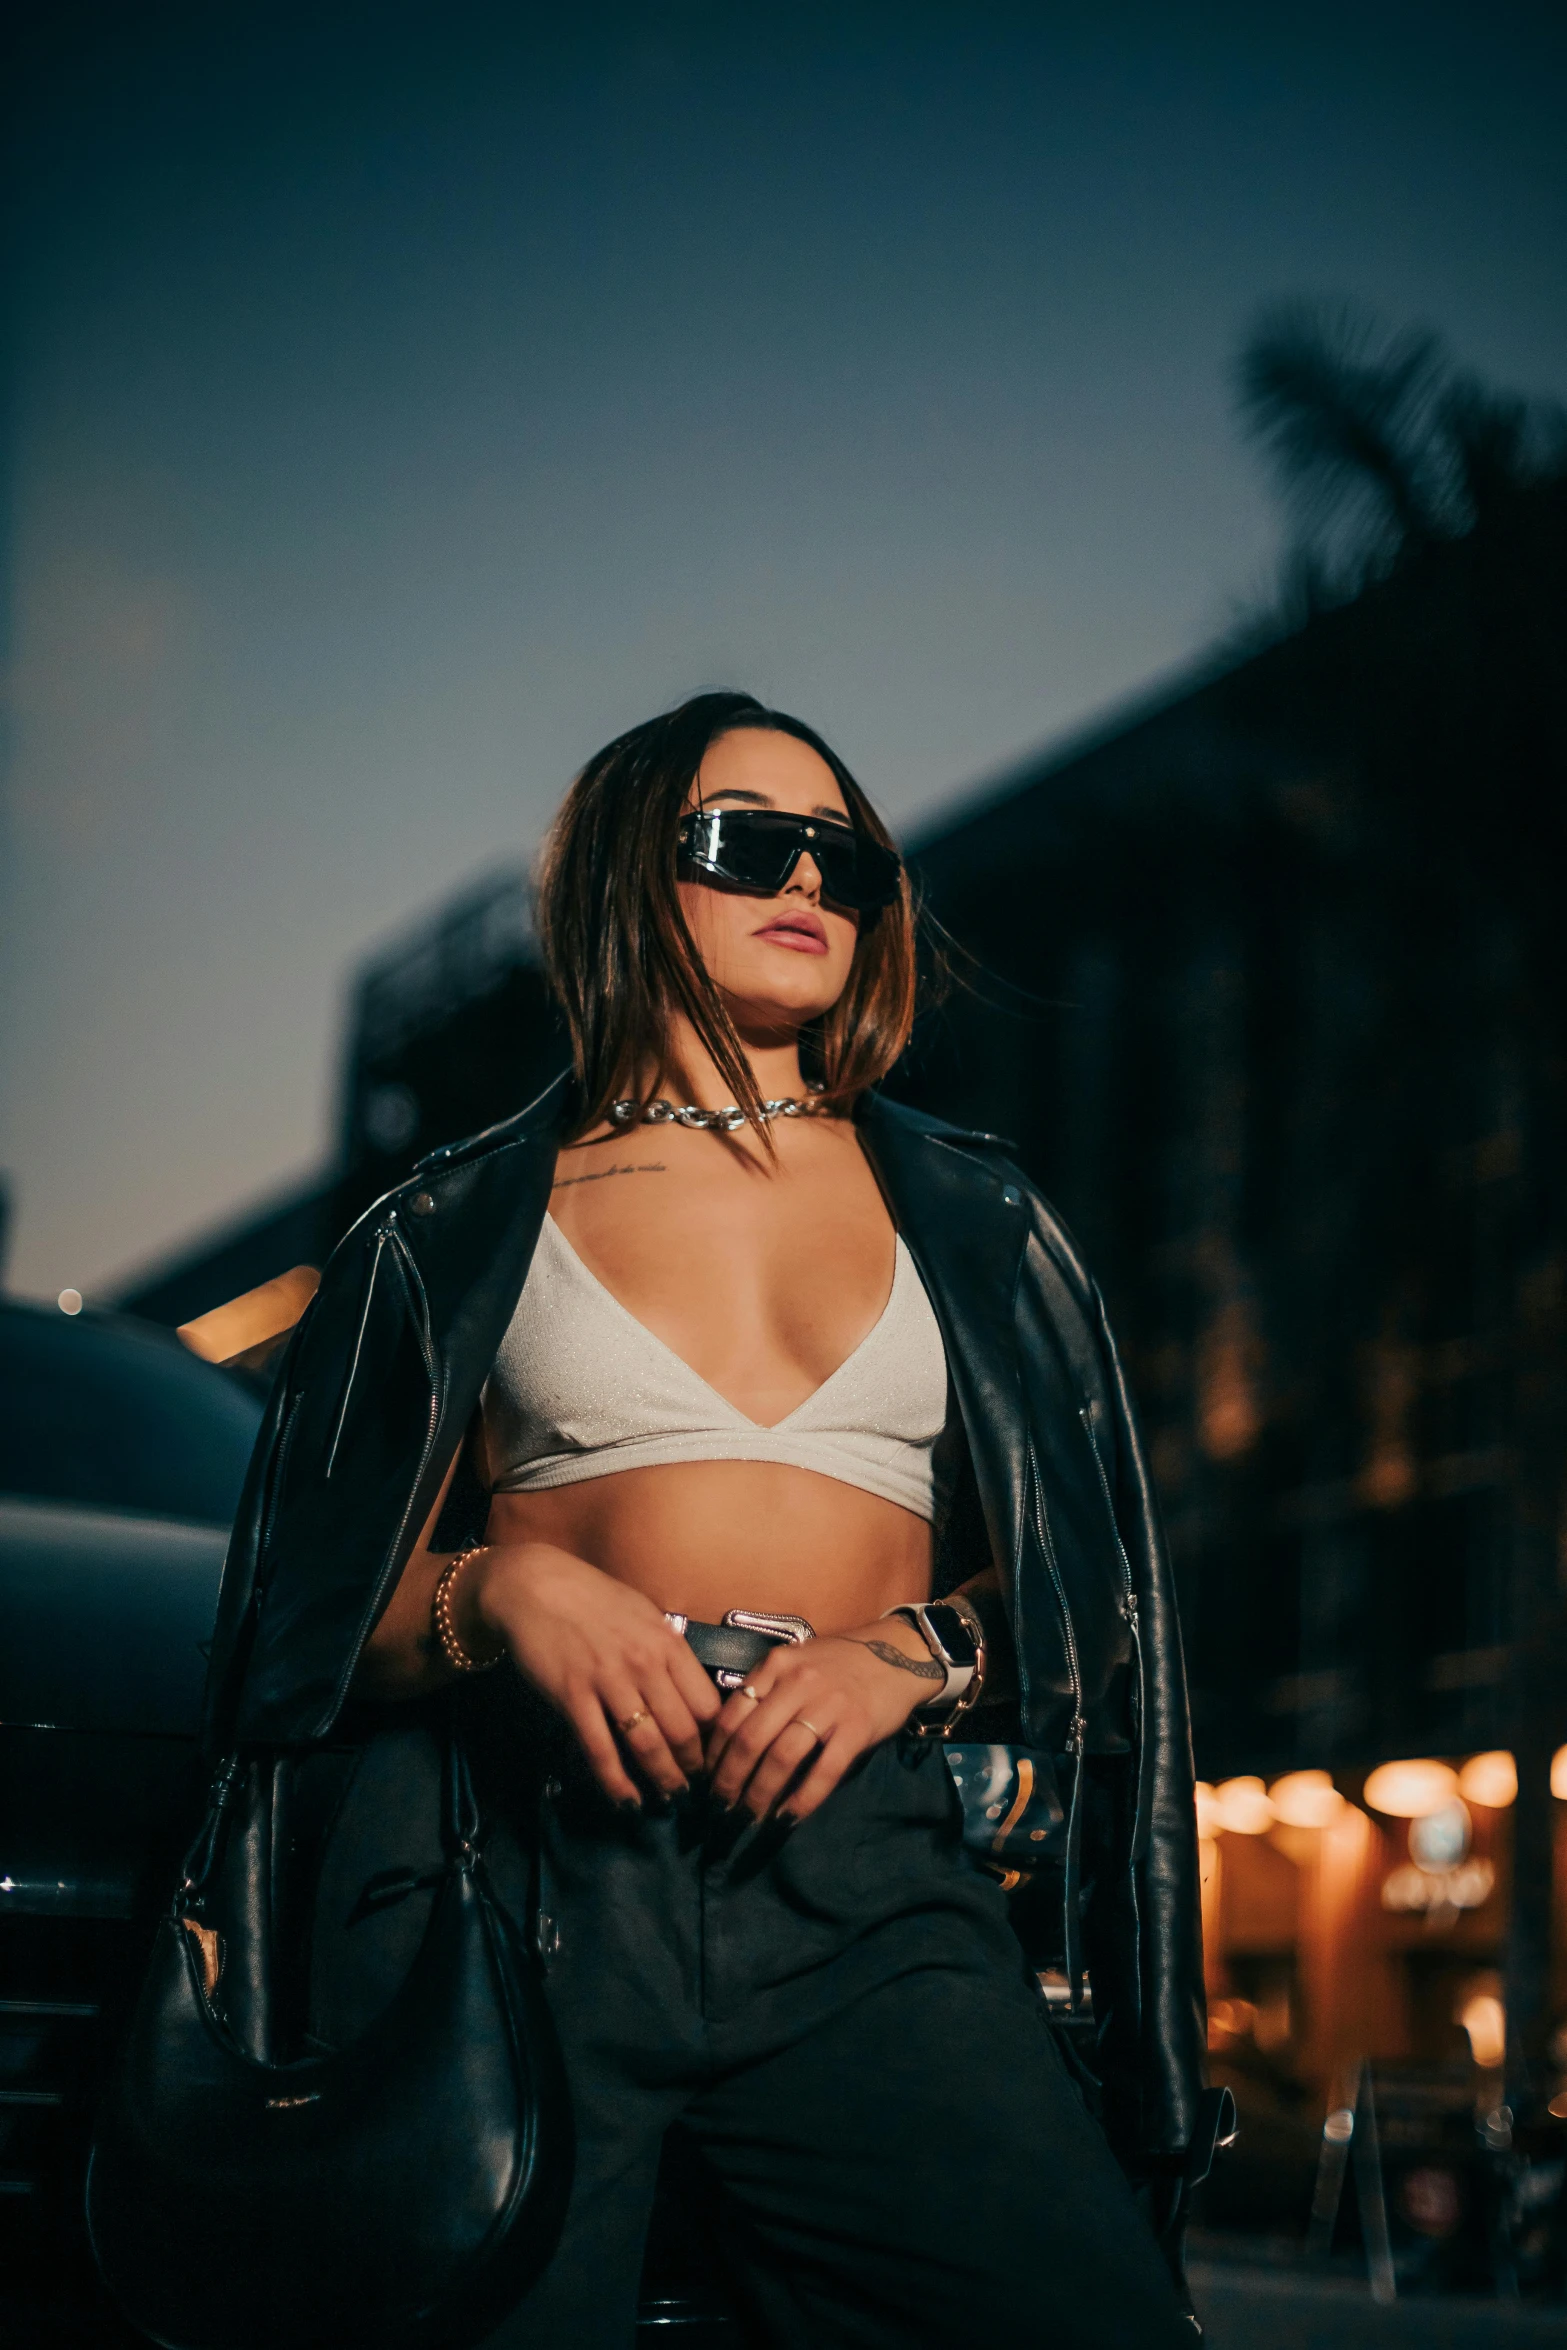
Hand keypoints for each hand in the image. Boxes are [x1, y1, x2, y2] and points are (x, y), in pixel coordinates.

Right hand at [462, 1543, 720, 1806]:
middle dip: (693, 1769)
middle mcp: (644, 1663)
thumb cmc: (592, 1599)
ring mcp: (608, 1681)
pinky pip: (600, 1750)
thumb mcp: (643, 1615)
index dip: (715, 1740)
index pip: (708, 1705)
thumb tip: (691, 1693)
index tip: (713, 1759)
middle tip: (694, 1790)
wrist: (535, 1586)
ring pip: (647, 1745)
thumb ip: (667, 1653)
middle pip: (684, 1731)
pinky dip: (616, 1782)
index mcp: (668, 1643)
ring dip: (662, 1780)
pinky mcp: (573, 1697)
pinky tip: (626, 1800)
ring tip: (668, 1801)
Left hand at [704, 1617, 941, 1825]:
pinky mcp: (857, 1727)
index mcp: (775, 1666)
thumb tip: (728, 1743)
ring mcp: (829, 1704)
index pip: (730, 1715)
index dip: (714, 1755)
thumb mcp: (795, 1664)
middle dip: (730, 1781)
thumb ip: (765, 1692)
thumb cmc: (838, 1664)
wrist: (898, 1653)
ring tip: (750, 1818)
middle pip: (750, 1740)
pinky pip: (824, 1771)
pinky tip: (789, 1818)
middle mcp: (797, 1682)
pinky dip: (803, 1799)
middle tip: (721, 1809)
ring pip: (782, 1757)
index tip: (707, 1781)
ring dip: (760, 1794)